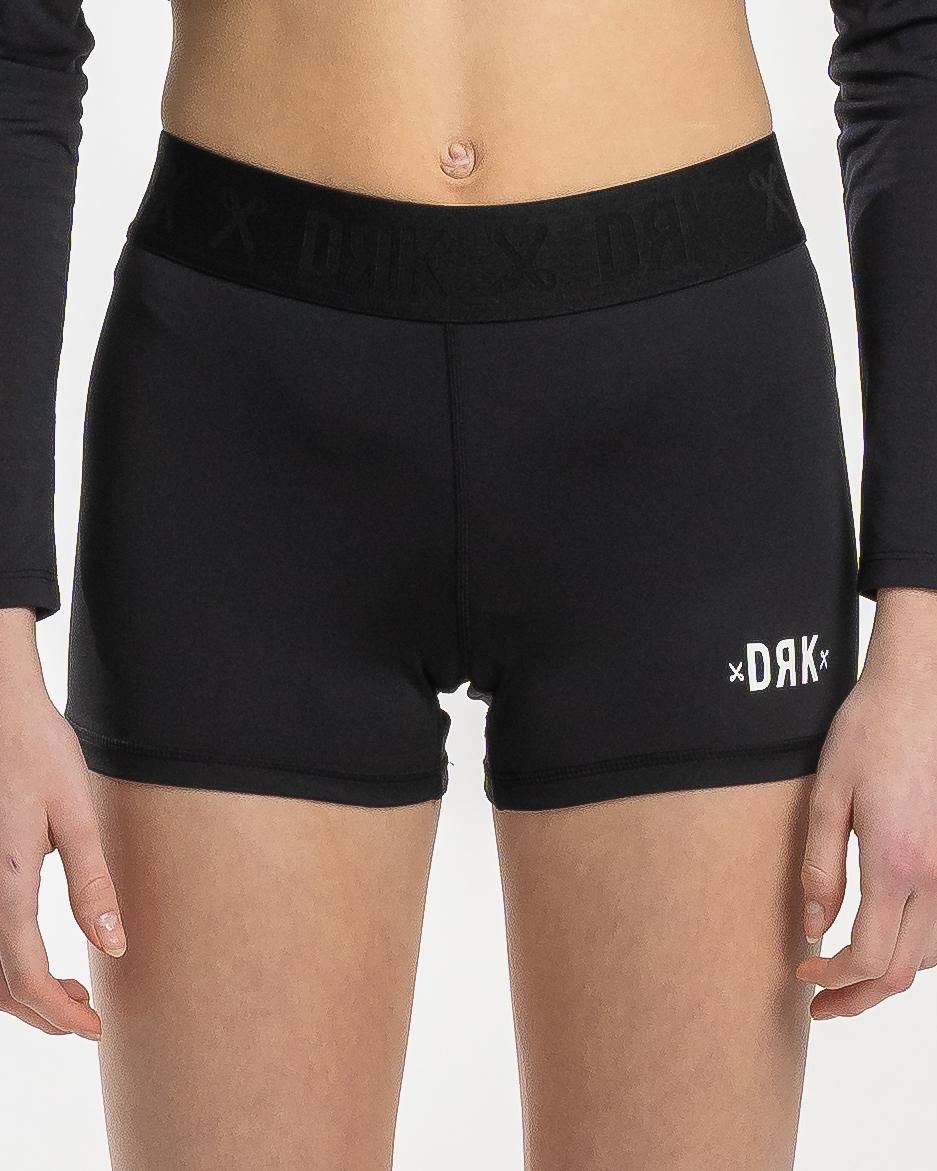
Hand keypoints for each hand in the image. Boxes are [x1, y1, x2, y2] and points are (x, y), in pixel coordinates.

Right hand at [0, 609, 125, 1038]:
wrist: (3, 709)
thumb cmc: (39, 752)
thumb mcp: (78, 815)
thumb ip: (93, 882)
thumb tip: (114, 946)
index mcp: (7, 882)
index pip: (26, 974)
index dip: (59, 1013)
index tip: (94, 1029)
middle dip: (42, 1011)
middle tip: (88, 1020)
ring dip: (24, 990)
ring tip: (74, 990)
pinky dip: (10, 959)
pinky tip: (44, 952)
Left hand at [797, 587, 936, 1018]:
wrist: (921, 690)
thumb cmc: (869, 734)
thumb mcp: (827, 796)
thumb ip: (819, 868)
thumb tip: (812, 930)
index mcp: (896, 864)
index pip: (868, 956)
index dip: (832, 979)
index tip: (801, 975)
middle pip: (905, 970)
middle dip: (859, 996)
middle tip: (820, 1004)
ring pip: (931, 953)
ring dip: (889, 973)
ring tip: (845, 974)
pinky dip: (917, 945)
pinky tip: (884, 935)